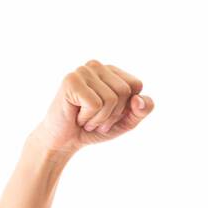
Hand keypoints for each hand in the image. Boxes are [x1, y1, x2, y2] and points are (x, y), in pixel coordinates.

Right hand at [29, 60, 153, 155]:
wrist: (65, 141)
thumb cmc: (95, 128)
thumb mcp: (126, 121)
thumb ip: (142, 110)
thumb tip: (139, 99)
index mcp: (111, 71)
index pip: (136, 84)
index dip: (127, 106)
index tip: (111, 113)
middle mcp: (96, 66)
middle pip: (125, 91)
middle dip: (113, 114)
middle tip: (96, 118)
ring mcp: (82, 71)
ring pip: (111, 98)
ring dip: (100, 118)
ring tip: (86, 118)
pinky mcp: (71, 81)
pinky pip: (95, 104)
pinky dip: (89, 118)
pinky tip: (77, 117)